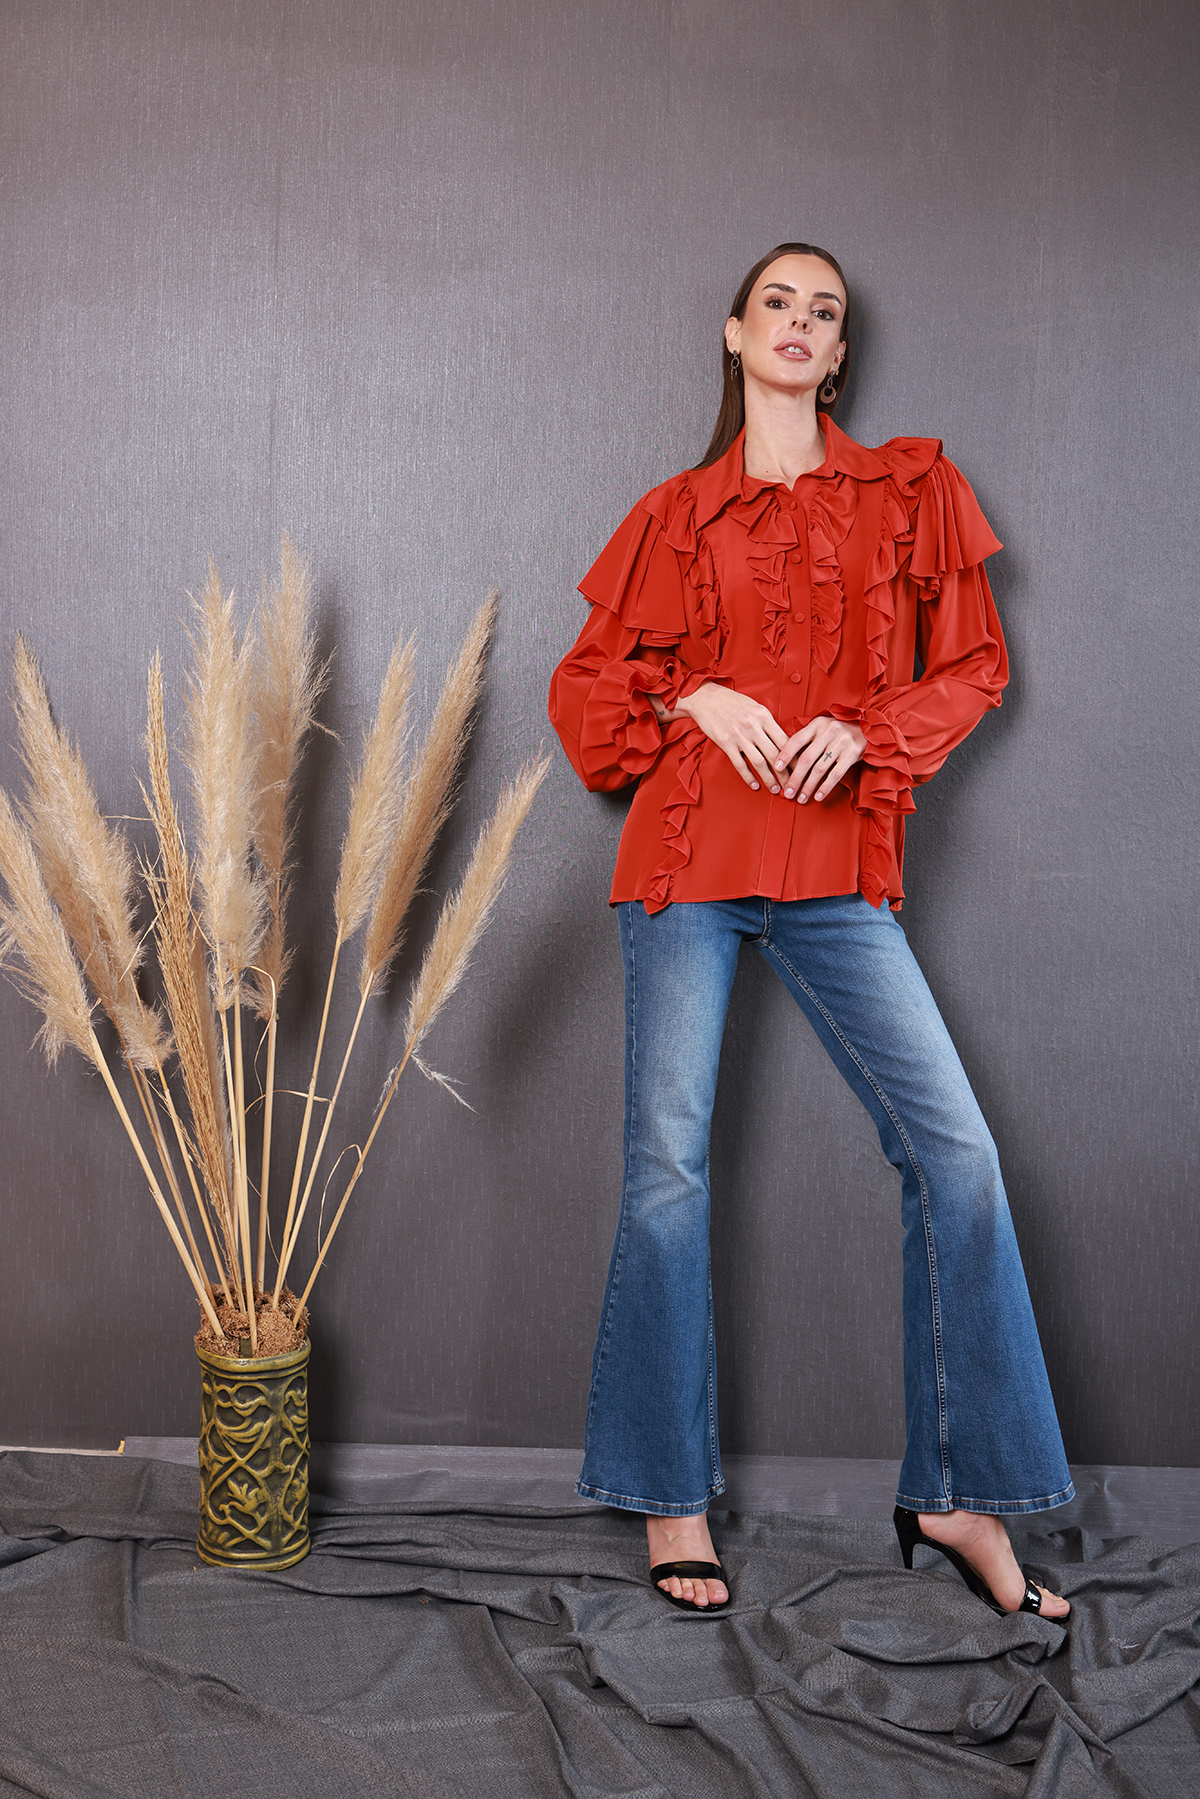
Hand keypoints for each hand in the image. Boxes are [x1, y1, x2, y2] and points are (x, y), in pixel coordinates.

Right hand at [657, 683, 791, 791]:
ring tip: (776, 789)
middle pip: (775, 754)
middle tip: (792, 786)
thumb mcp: (755, 707)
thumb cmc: (732, 702)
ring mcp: (739, 735)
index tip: (801, 769)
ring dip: (769, 779)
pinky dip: (749, 777)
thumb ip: (768, 724)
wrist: (706, 698)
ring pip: (760, 762)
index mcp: (764, 716)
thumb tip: (783, 742)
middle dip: (786, 773)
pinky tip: (755, 785)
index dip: (794, 758)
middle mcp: (753, 726)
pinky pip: (740, 764)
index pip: (785, 741)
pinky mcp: (726, 743)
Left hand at [774, 716, 865, 801]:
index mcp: (817, 724)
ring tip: (801, 798)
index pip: (796, 740)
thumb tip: (786, 758)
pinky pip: (836, 774)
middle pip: (806, 759)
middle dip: (795, 778)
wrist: (868, 727)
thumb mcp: (823, 727)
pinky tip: (818, 796)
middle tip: (787, 792)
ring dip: (808, 786)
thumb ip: (808, 738)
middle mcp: (828, 732)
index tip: (776, 769)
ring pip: (819, 769)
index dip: (784, 755)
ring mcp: (841, 742)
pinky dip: (825, 787)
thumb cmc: (839, 730)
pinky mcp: (853, 753)